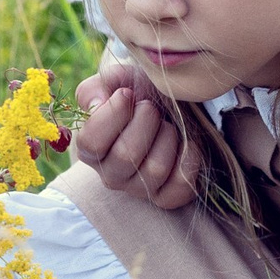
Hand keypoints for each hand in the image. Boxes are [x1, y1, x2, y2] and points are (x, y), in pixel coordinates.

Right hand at [74, 65, 198, 210]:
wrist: (172, 106)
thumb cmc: (140, 93)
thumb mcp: (116, 81)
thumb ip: (97, 88)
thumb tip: (98, 104)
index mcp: (90, 147)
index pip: (90, 142)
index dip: (112, 115)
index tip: (127, 94)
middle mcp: (110, 173)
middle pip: (126, 156)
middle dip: (146, 122)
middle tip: (152, 108)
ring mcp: (138, 188)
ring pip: (154, 170)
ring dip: (168, 138)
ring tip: (168, 125)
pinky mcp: (165, 197)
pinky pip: (178, 188)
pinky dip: (188, 161)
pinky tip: (187, 144)